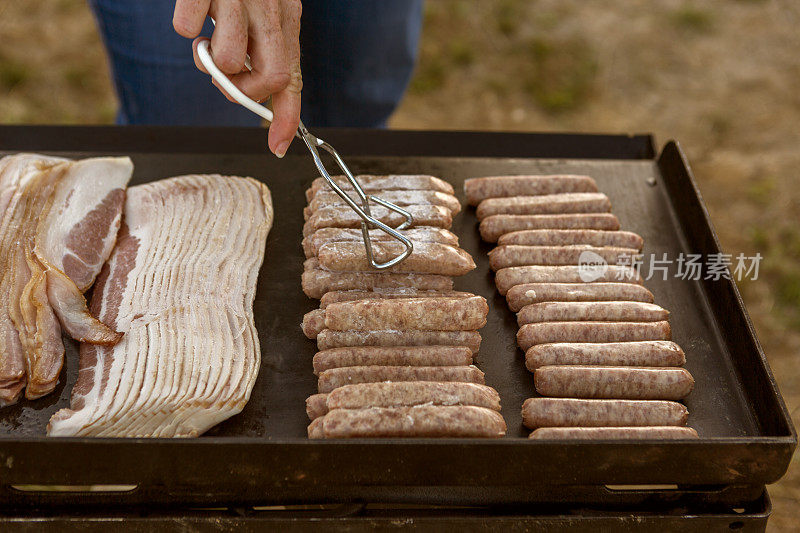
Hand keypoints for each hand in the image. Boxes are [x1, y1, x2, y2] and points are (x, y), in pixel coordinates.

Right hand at [174, 0, 301, 156]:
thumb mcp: (263, 10)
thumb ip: (262, 48)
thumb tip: (257, 96)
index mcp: (285, 16)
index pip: (293, 77)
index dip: (289, 117)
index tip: (279, 147)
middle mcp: (269, 8)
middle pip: (272, 76)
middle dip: (242, 91)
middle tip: (223, 75)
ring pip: (228, 60)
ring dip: (208, 59)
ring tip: (205, 34)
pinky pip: (187, 27)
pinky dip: (183, 26)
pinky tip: (191, 8)